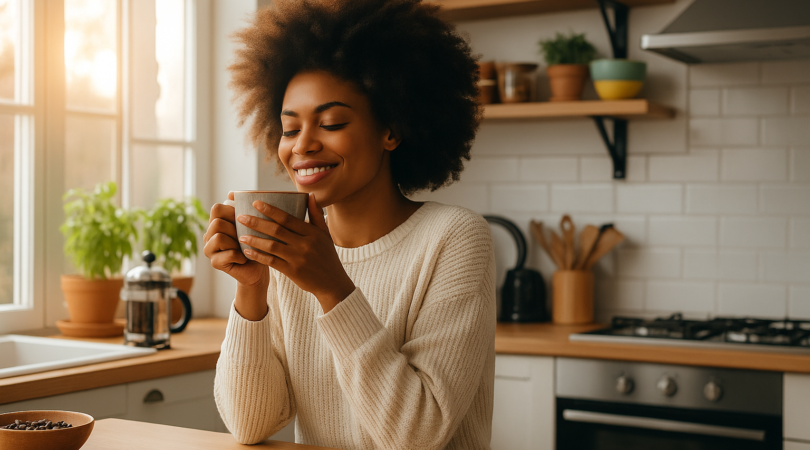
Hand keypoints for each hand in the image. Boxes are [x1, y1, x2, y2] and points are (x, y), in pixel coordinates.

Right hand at [203, 192, 268, 288]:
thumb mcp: (252, 223)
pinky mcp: (215, 263)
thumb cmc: (257, 243)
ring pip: (219, 237)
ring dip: (236, 242)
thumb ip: (243, 208)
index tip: (245, 219)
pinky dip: (241, 255)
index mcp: (216, 222)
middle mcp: (209, 234)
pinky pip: (228, 254)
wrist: (259, 267)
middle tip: (244, 237)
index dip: (232, 211)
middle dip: (235, 229)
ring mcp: (209, 249)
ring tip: (243, 247)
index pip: (216, 208)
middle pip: (217, 223)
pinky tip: (245, 257)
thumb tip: (231, 193)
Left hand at [236, 194, 354, 312]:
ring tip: (241, 235)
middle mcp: (305, 244)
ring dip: (254, 240)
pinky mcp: (293, 271)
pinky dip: (259, 256)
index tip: (255, 203)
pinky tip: (248, 252)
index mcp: (312, 233)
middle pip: (276, 230)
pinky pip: (272, 262)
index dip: (270, 210)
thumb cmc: (327, 256)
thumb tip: (310, 195)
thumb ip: (316, 215)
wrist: (332, 283)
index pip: (288, 218)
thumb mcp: (325, 234)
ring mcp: (298, 258)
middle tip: (240, 217)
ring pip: (272, 246)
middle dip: (256, 222)